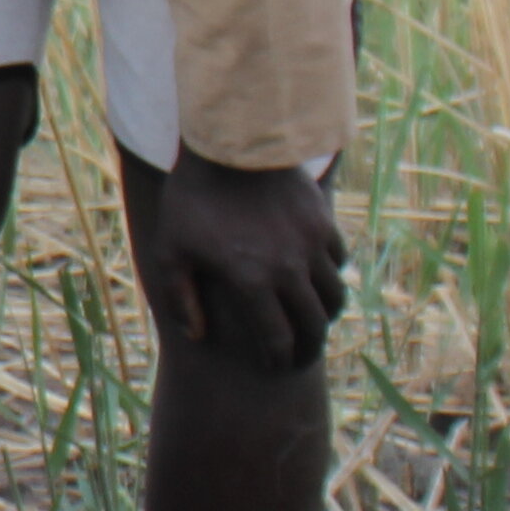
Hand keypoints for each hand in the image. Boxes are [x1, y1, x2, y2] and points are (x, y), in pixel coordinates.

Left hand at [137, 155, 347, 371]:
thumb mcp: (170, 249)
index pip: (277, 338)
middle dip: (310, 348)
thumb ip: (181, 298)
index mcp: (251, 280)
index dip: (279, 359)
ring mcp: (312, 244)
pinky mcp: (324, 221)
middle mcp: (289, 268)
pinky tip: (317, 279)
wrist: (230, 143)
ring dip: (326, 315)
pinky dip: (332, 276)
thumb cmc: (192, 197)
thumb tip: (197, 336)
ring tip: (314, 322)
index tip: (277, 367)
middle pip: (314, 324)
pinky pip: (339, 261)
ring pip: (334, 295)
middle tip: (303, 357)